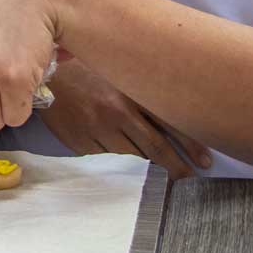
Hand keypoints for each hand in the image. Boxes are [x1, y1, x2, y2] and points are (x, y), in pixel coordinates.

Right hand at [38, 59, 210, 177]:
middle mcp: (118, 112)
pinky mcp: (82, 144)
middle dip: (177, 167)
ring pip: (132, 159)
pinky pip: (106, 159)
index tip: (206, 162)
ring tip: (164, 180)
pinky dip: (118, 165)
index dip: (192, 145)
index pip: (170, 123)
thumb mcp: (119, 74)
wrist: (46, 74)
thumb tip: (177, 119)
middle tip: (191, 181)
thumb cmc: (89, 71)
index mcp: (132, 92)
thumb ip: (143, 94)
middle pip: (156, 147)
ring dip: (149, 170)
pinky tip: (124, 169)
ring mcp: (98, 130)